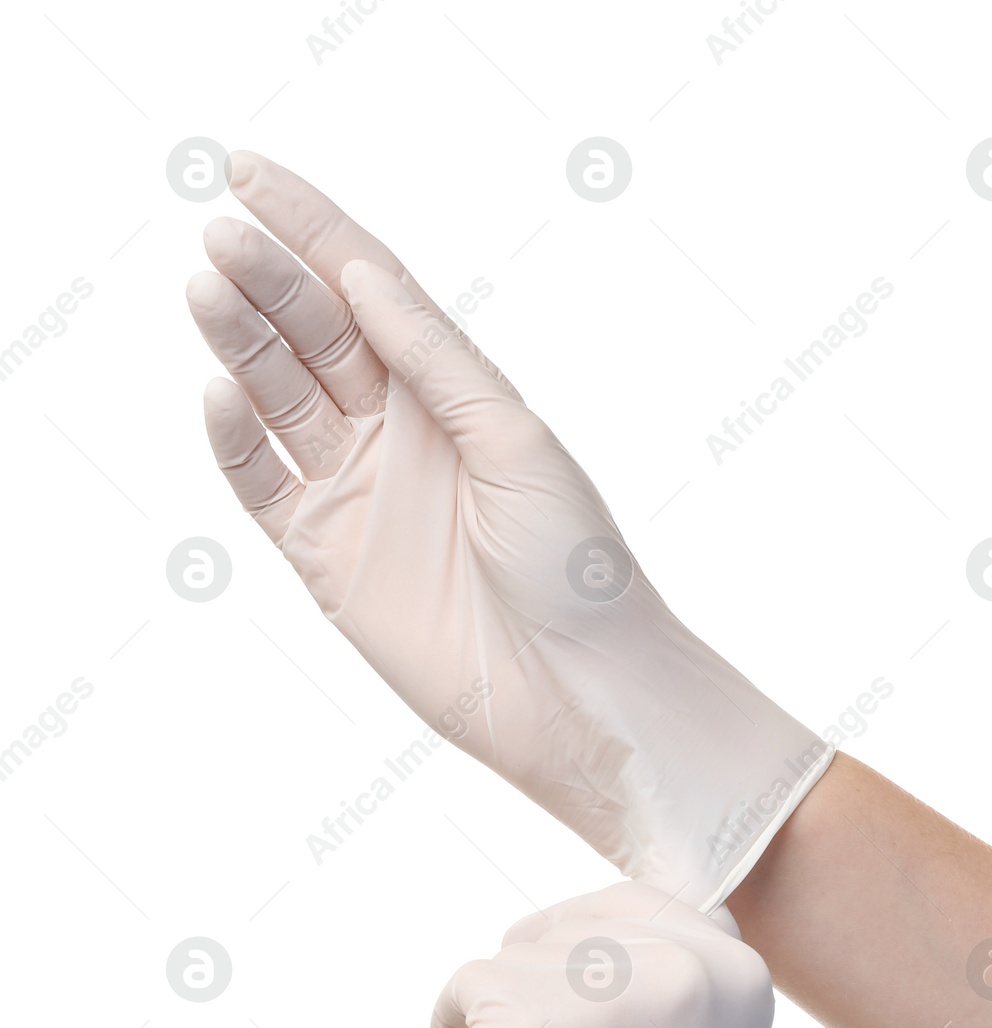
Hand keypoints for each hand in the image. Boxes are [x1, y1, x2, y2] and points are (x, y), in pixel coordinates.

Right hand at [187, 152, 830, 909]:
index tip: (248, 173)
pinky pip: (261, 485)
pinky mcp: (323, 557)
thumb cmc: (575, 564)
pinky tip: (221, 394)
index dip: (310, 226)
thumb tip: (363, 274)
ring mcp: (355, 490)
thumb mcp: (517, 441)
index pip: (368, 288)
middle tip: (224, 238)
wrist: (578, 687)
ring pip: (278, 396)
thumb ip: (436, 361)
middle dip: (270, 279)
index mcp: (451, 391)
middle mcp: (397, 430)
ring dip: (242, 342)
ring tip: (210, 287)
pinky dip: (236, 442)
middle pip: (315, 334)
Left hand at [431, 881, 789, 1027]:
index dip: (596, 956)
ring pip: (515, 953)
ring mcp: (604, 992)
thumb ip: (683, 983)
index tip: (581, 1019)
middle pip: (573, 920)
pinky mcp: (527, 1023)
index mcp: (740, 971)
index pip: (643, 905)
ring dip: (501, 1013)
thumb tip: (609, 926)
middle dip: (542, 981)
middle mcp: (682, 965)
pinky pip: (463, 987)